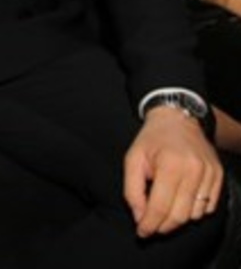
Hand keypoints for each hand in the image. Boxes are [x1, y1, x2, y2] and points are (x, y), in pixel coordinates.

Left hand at [124, 106, 222, 237]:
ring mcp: (209, 173)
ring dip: (178, 218)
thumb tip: (139, 216)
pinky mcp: (218, 175)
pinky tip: (181, 199)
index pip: (160, 207)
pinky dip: (193, 210)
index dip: (149, 224)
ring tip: (165, 206)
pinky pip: (208, 207)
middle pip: (179, 215)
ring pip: (194, 214)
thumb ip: (132, 190)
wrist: (177, 117)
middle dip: (162, 226)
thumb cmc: (152, 139)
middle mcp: (193, 169)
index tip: (142, 232)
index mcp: (170, 164)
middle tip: (151, 225)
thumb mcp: (133, 158)